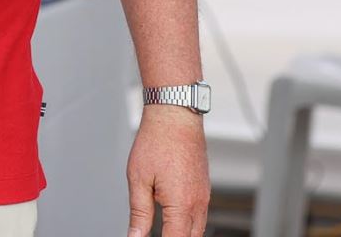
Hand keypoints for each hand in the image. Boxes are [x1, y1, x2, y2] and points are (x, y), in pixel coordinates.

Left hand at [126, 106, 209, 236]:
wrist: (175, 115)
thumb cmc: (156, 141)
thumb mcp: (138, 179)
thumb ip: (139, 213)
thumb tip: (135, 236)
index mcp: (181, 204)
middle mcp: (197, 203)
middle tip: (157, 234)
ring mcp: (204, 196)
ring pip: (198, 229)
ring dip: (183, 234)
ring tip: (165, 231)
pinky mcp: (204, 188)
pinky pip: (201, 216)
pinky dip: (189, 224)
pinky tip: (176, 222)